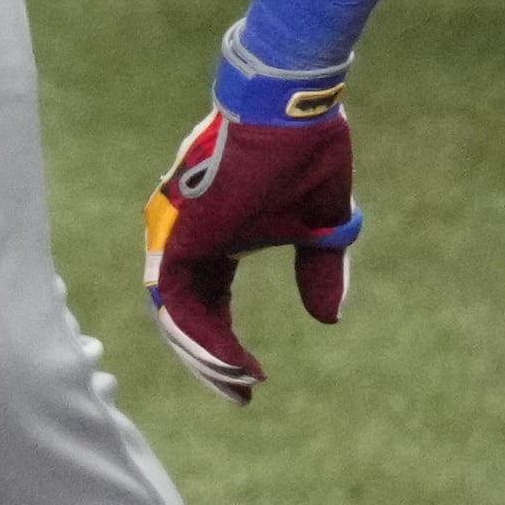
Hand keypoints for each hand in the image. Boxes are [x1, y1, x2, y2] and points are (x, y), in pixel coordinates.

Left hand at [143, 106, 359, 400]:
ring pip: (177, 316)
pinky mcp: (181, 237)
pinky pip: (178, 302)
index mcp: (219, 236)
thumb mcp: (320, 225)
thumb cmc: (307, 152)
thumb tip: (327, 319)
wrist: (292, 107)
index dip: (227, 342)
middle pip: (188, 316)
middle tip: (241, 397)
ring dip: (207, 356)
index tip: (255, 378)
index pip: (209, 302)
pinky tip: (232, 362)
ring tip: (239, 386)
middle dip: (213, 361)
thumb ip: (318, 269)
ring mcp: (181, 237)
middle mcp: (192, 239)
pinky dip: (202, 336)